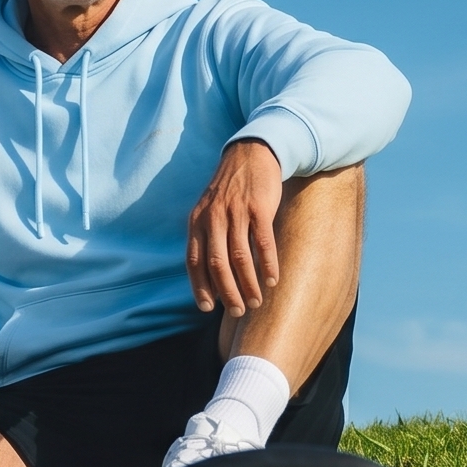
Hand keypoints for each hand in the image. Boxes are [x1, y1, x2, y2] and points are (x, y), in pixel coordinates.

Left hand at [186, 140, 283, 317]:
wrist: (251, 155)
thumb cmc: (230, 191)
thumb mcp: (208, 210)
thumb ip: (206, 238)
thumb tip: (210, 277)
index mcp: (197, 221)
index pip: (194, 260)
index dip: (200, 286)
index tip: (208, 308)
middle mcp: (213, 218)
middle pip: (217, 263)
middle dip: (227, 292)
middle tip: (238, 311)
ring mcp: (236, 212)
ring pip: (240, 257)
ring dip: (248, 283)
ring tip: (256, 302)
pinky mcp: (259, 208)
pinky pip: (262, 243)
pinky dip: (267, 264)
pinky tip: (272, 280)